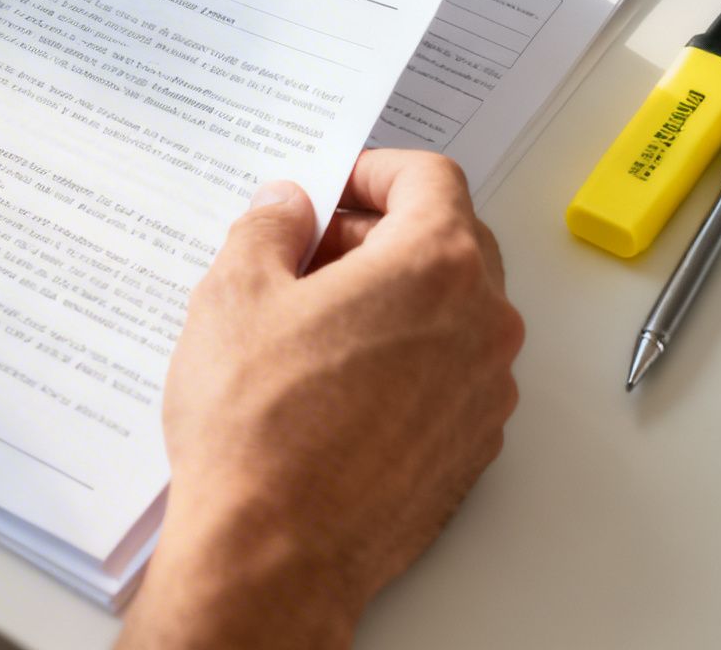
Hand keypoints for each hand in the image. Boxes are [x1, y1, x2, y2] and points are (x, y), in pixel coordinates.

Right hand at [120, 150, 522, 649]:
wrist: (275, 550)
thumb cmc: (258, 427)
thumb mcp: (234, 295)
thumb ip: (268, 229)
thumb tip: (286, 208)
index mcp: (434, 267)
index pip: (429, 179)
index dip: (372, 170)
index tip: (332, 186)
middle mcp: (481, 325)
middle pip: (451, 242)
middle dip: (380, 233)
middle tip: (310, 252)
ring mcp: (485, 393)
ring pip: (452, 313)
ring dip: (393, 299)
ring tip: (312, 324)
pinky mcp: (471, 448)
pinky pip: (449, 376)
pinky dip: (405, 361)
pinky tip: (335, 385)